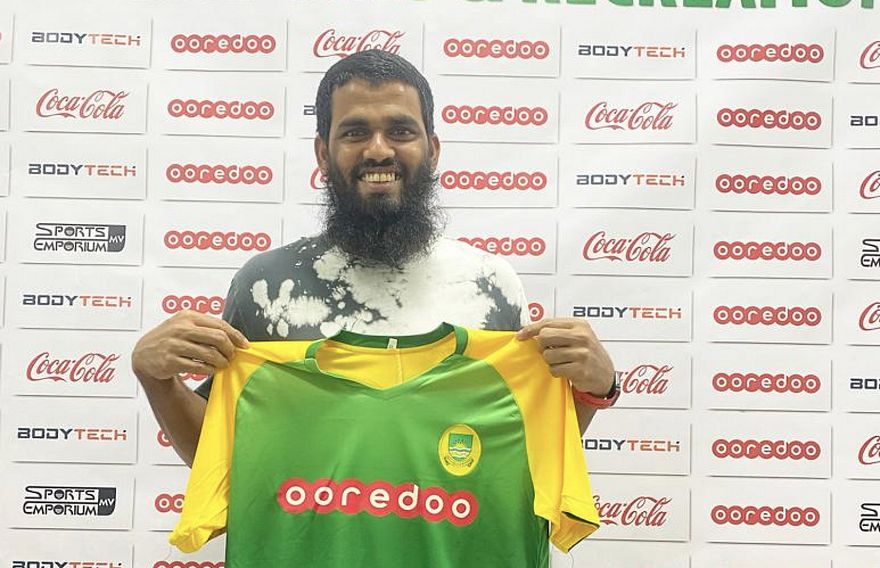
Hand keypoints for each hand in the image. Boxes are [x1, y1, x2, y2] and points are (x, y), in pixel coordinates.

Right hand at [131, 310, 249, 382]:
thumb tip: (234, 337)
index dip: (236, 335)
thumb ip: (205, 328)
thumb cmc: (170, 339)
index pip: (219, 324)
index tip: (245, 345)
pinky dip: (209, 370)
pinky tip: (211, 370)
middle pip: (218, 338)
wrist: (144, 355)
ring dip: (221, 361)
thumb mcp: (184, 325)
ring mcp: (175, 345)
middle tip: (232, 356)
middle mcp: (181, 328)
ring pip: (210, 354)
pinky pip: (199, 367)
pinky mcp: (170, 361)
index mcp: (187, 316)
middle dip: (230, 349)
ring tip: (223, 364)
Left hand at [517, 317, 613, 395]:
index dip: (531, 329)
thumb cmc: (586, 352)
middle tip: (549, 351)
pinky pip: (554, 369)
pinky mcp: (580, 369)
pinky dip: (556, 371)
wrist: (604, 374)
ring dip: (550, 361)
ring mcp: (582, 353)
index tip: (520, 335)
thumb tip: (529, 331)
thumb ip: (557, 330)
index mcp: (579, 325)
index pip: (548, 322)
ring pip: (548, 355)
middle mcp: (582, 336)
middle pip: (545, 336)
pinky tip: (566, 370)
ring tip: (562, 362)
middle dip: (542, 346)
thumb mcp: (577, 335)